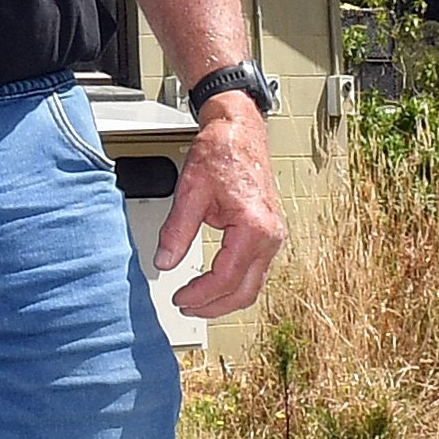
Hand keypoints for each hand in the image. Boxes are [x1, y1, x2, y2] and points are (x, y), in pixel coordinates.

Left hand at [157, 102, 288, 318]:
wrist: (240, 131)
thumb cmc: (221, 153)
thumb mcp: (191, 191)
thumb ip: (177, 230)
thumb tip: (164, 262)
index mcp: (254, 227)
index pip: (226, 279)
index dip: (200, 295)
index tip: (178, 298)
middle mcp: (271, 235)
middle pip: (245, 292)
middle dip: (214, 307)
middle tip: (186, 306)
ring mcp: (274, 236)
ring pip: (253, 285)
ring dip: (225, 299)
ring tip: (196, 300)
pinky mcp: (270, 234)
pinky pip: (255, 271)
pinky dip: (234, 284)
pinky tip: (214, 283)